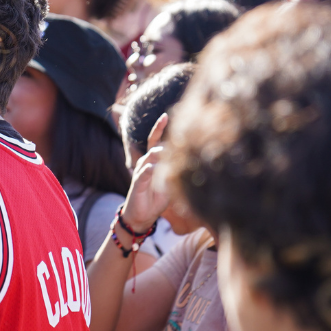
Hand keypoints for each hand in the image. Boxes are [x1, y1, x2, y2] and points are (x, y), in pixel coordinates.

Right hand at [121, 115, 169, 232]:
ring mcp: (140, 173)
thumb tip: (192, 162)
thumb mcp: (168, 183)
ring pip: (149, 157)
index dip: (160, 128)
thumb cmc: (155, 200)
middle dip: (157, 130)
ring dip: (159, 151)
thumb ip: (175, 172)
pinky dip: (150, 169)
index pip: (155, 141)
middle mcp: (145, 164)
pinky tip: (155, 166)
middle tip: (165, 117)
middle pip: (151, 143)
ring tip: (168, 146)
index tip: (166, 114)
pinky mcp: (137, 184)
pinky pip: (143, 173)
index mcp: (153, 163)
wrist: (141, 216)